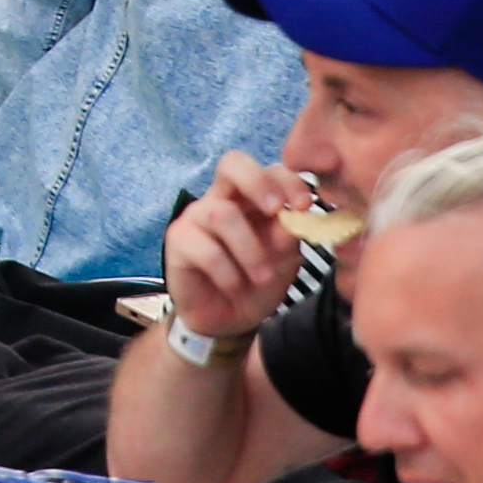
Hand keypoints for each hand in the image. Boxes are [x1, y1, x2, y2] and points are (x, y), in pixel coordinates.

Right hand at [162, 149, 303, 343]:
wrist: (227, 320)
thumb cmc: (256, 282)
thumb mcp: (282, 261)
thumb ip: (287, 237)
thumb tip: (297, 216)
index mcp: (254, 198)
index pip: (270, 170)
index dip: (288, 180)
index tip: (304, 205)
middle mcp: (224, 199)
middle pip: (232, 163)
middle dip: (257, 182)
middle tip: (275, 209)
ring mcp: (198, 216)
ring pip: (223, 214)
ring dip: (249, 250)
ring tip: (262, 276)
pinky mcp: (178, 239)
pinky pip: (205, 248)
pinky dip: (228, 272)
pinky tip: (234, 286)